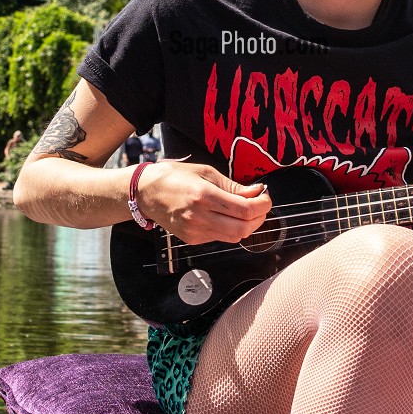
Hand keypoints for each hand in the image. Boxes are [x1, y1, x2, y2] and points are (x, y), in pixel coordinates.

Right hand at [134, 162, 269, 244]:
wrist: (147, 193)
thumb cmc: (175, 177)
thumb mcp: (206, 173)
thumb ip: (233, 186)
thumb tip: (257, 192)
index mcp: (204, 196)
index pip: (245, 209)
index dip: (262, 204)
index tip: (265, 196)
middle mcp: (199, 217)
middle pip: (244, 228)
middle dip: (259, 217)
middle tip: (261, 205)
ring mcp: (195, 232)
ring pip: (235, 237)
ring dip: (247, 225)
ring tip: (247, 211)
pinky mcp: (192, 240)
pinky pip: (220, 238)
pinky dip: (231, 229)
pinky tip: (228, 217)